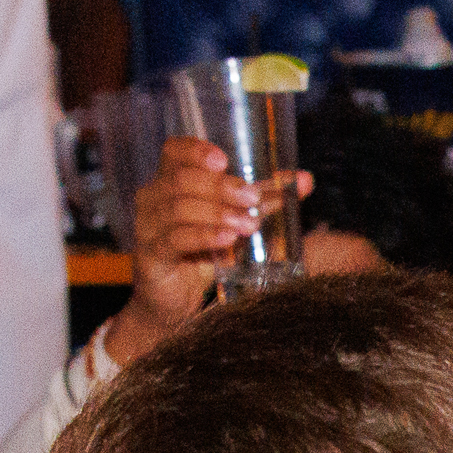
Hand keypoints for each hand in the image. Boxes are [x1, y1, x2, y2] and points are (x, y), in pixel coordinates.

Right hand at [128, 137, 298, 315]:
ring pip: (178, 208)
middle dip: (220, 187)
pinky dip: (204, 237)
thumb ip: (265, 199)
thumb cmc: (203, 253)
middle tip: (252, 198)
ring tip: (247, 224)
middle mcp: (153, 198)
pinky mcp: (151, 256)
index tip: (224, 161)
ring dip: (217, 213)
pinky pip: (175, 240)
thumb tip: (305, 181)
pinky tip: (227, 240)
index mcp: (169, 180)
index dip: (195, 151)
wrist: (174, 301)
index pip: (174, 151)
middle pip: (181, 180)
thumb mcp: (234, 220)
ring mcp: (147, 226)